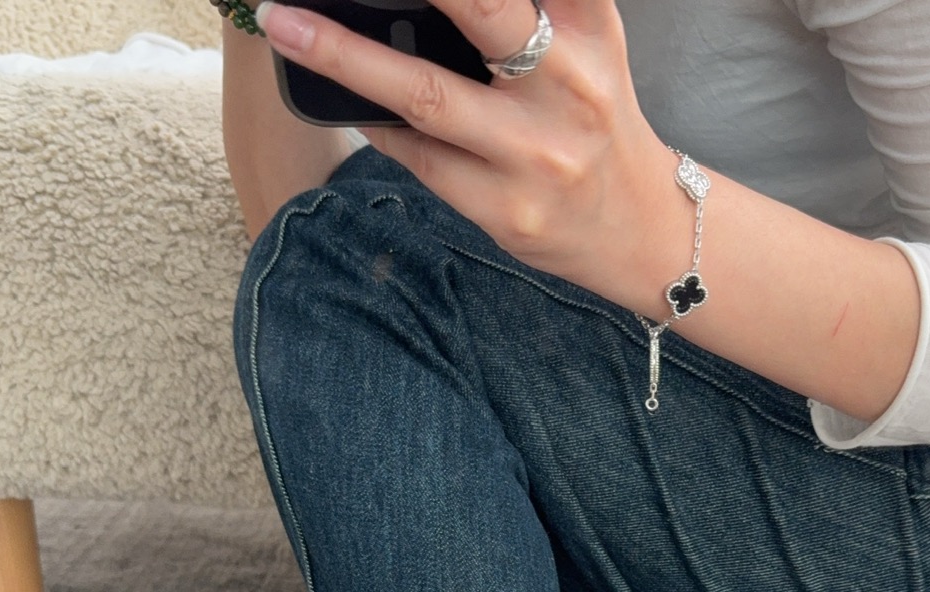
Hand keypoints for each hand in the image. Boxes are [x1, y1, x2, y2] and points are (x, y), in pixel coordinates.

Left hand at [254, 0, 681, 312]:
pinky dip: (376, 123)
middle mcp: (568, 85)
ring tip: (287, 24)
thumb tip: (421, 2)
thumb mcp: (587, 42)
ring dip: (345, 57)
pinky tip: (345, 98)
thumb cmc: (595, 122)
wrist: (643, 231)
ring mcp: (533, 154)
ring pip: (425, 96)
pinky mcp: (504, 210)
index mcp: (588, 28)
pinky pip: (419, 158)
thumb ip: (533, 5)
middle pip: (480, 10)